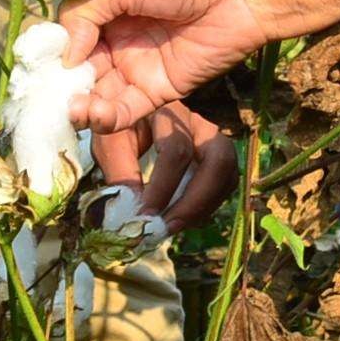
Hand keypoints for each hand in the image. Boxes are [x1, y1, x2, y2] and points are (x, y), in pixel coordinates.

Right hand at [59, 0, 339, 132]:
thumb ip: (89, 11)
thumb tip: (65, 55)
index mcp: (109, 12)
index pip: (69, 39)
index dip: (52, 56)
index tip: (35, 71)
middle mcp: (119, 42)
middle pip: (80, 74)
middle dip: (62, 90)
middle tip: (47, 101)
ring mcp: (138, 68)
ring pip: (98, 96)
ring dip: (81, 107)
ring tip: (74, 108)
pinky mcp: (160, 90)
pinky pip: (126, 111)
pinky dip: (106, 118)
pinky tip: (92, 114)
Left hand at [90, 100, 236, 232]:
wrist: (136, 113)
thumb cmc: (123, 128)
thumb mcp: (111, 144)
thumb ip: (121, 174)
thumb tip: (134, 211)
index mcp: (171, 114)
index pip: (177, 151)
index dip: (163, 187)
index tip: (145, 215)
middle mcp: (201, 124)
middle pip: (219, 160)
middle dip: (197, 201)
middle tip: (170, 227)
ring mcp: (215, 141)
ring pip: (227, 175)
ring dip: (204, 207)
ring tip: (174, 226)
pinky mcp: (219, 158)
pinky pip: (226, 184)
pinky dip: (208, 206)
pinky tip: (184, 218)